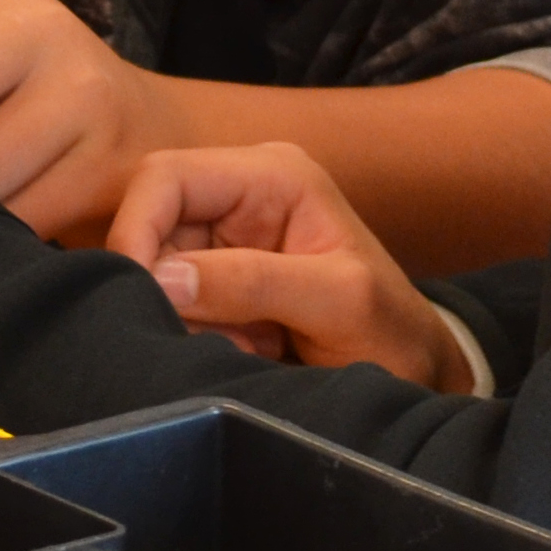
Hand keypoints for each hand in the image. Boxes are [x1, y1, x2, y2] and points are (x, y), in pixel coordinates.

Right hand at [105, 143, 478, 390]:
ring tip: (250, 347)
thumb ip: (254, 282)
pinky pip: (172, 305)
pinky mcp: (217, 282)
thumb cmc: (393, 332)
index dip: (136, 228)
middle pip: (150, 225)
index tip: (137, 292)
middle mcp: (240, 195)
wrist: (414, 375)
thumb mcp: (339, 302)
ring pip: (155, 272)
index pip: (166, 177)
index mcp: (272, 175)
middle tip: (215, 336)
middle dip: (166, 287)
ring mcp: (225, 239)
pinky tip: (246, 350)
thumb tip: (162, 277)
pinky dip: (195, 335)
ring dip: (187, 319)